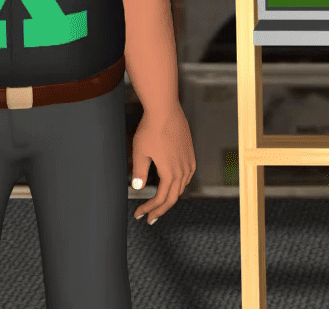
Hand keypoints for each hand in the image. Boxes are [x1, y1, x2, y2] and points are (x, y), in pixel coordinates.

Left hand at [130, 104, 194, 224]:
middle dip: (160, 210)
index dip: (149, 209)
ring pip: (181, 187)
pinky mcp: (190, 153)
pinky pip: (187, 176)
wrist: (165, 110)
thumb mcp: (140, 153)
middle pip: (173, 197)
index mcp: (170, 173)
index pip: (160, 199)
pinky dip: (179, 185)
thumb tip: (137, 187)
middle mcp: (183, 170)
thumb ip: (139, 172)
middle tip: (149, 218)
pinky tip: (172, 185)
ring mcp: (189, 161)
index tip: (139, 215)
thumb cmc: (150, 130)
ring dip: (170, 198)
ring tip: (159, 204)